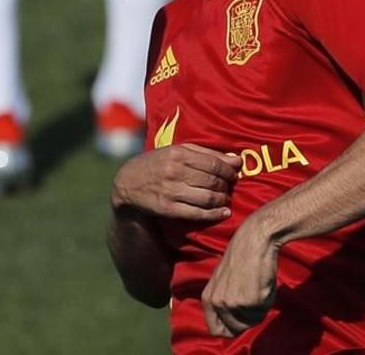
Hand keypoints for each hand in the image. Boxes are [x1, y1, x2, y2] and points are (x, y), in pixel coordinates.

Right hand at [112, 144, 241, 220]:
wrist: (127, 183)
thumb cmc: (157, 163)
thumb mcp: (177, 151)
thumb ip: (206, 153)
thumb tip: (236, 159)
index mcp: (178, 154)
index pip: (213, 163)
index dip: (229, 170)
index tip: (235, 173)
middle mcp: (174, 172)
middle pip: (212, 181)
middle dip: (226, 185)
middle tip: (231, 186)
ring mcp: (171, 191)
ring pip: (207, 197)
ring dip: (222, 199)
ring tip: (226, 198)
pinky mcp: (168, 209)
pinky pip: (197, 213)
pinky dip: (214, 214)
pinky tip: (224, 212)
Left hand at [202, 216, 278, 336]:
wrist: (254, 240)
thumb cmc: (242, 257)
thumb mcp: (223, 282)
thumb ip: (224, 303)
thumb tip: (233, 325)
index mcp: (209, 298)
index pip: (216, 330)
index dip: (230, 329)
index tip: (240, 322)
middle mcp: (218, 303)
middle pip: (236, 329)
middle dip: (248, 319)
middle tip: (254, 301)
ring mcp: (233, 303)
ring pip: (252, 321)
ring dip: (259, 309)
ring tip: (258, 287)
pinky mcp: (250, 301)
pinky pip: (263, 312)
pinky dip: (267, 301)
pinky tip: (263, 283)